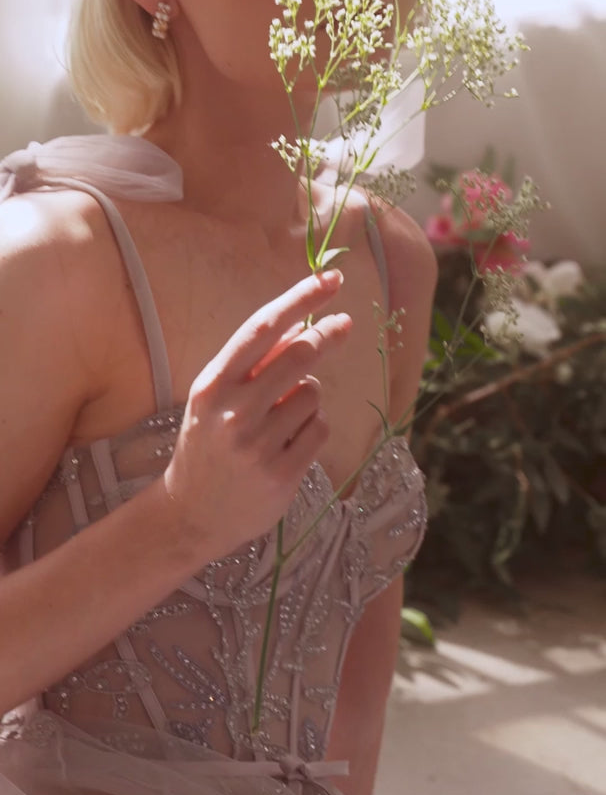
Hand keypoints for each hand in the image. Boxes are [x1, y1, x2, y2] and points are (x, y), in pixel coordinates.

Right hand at [162, 270, 350, 561]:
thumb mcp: (213, 399)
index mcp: (212, 385)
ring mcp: (258, 445)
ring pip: (312, 395)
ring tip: (283, 420)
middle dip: (326, 336)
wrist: (189, 515)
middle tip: (343, 326)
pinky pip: (319, 430)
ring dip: (309, 398)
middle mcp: (233, 412)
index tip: (332, 280)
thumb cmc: (206, 447)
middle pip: (300, 356)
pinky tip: (288, 446)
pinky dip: (313, 430)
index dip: (301, 299)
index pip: (263, 328)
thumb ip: (251, 365)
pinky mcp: (281, 474)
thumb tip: (302, 326)